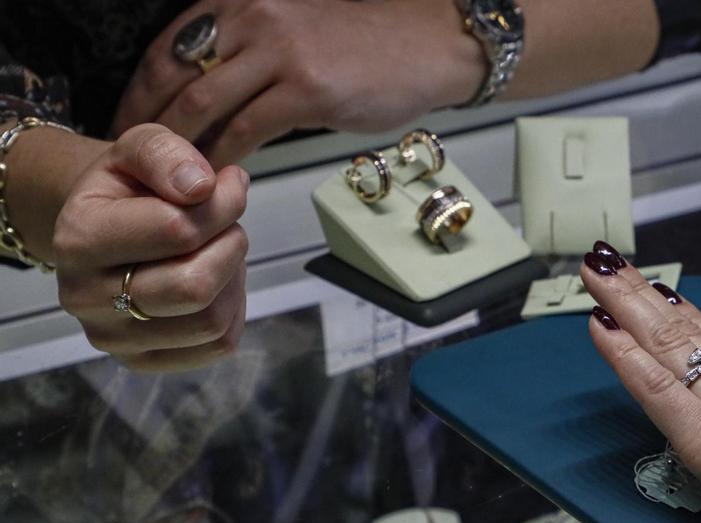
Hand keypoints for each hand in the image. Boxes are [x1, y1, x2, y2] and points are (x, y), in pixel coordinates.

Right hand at [53, 124, 249, 371]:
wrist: (104, 227)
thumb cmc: (129, 187)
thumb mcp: (140, 148)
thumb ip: (166, 154)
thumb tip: (200, 186)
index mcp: (79, 237)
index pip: (177, 230)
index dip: (223, 205)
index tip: (230, 184)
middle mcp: (85, 296)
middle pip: (195, 287)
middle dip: (230, 247)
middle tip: (226, 225)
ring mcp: (111, 338)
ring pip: (212, 322)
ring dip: (233, 279)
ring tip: (218, 251)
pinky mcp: (142, 362)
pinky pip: (217, 345)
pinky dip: (232, 310)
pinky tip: (216, 283)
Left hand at [111, 0, 484, 166]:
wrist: (425, 47)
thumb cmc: (365, 48)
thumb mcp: (291, 32)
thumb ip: (245, 56)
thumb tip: (205, 103)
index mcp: (240, 3)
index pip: (167, 50)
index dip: (139, 94)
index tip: (129, 128)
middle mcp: (252, 18)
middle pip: (174, 77)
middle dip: (148, 126)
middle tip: (139, 166)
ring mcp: (279, 52)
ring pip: (203, 105)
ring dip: (182, 148)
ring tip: (173, 182)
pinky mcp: (306, 89)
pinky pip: (247, 130)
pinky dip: (225, 159)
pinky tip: (220, 181)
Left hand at [579, 246, 700, 522]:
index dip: (690, 316)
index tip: (665, 295)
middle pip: (685, 331)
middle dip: (644, 295)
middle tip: (611, 264)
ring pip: (663, 345)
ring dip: (624, 307)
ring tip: (594, 273)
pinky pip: (653, 388)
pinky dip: (622, 357)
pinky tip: (599, 329)